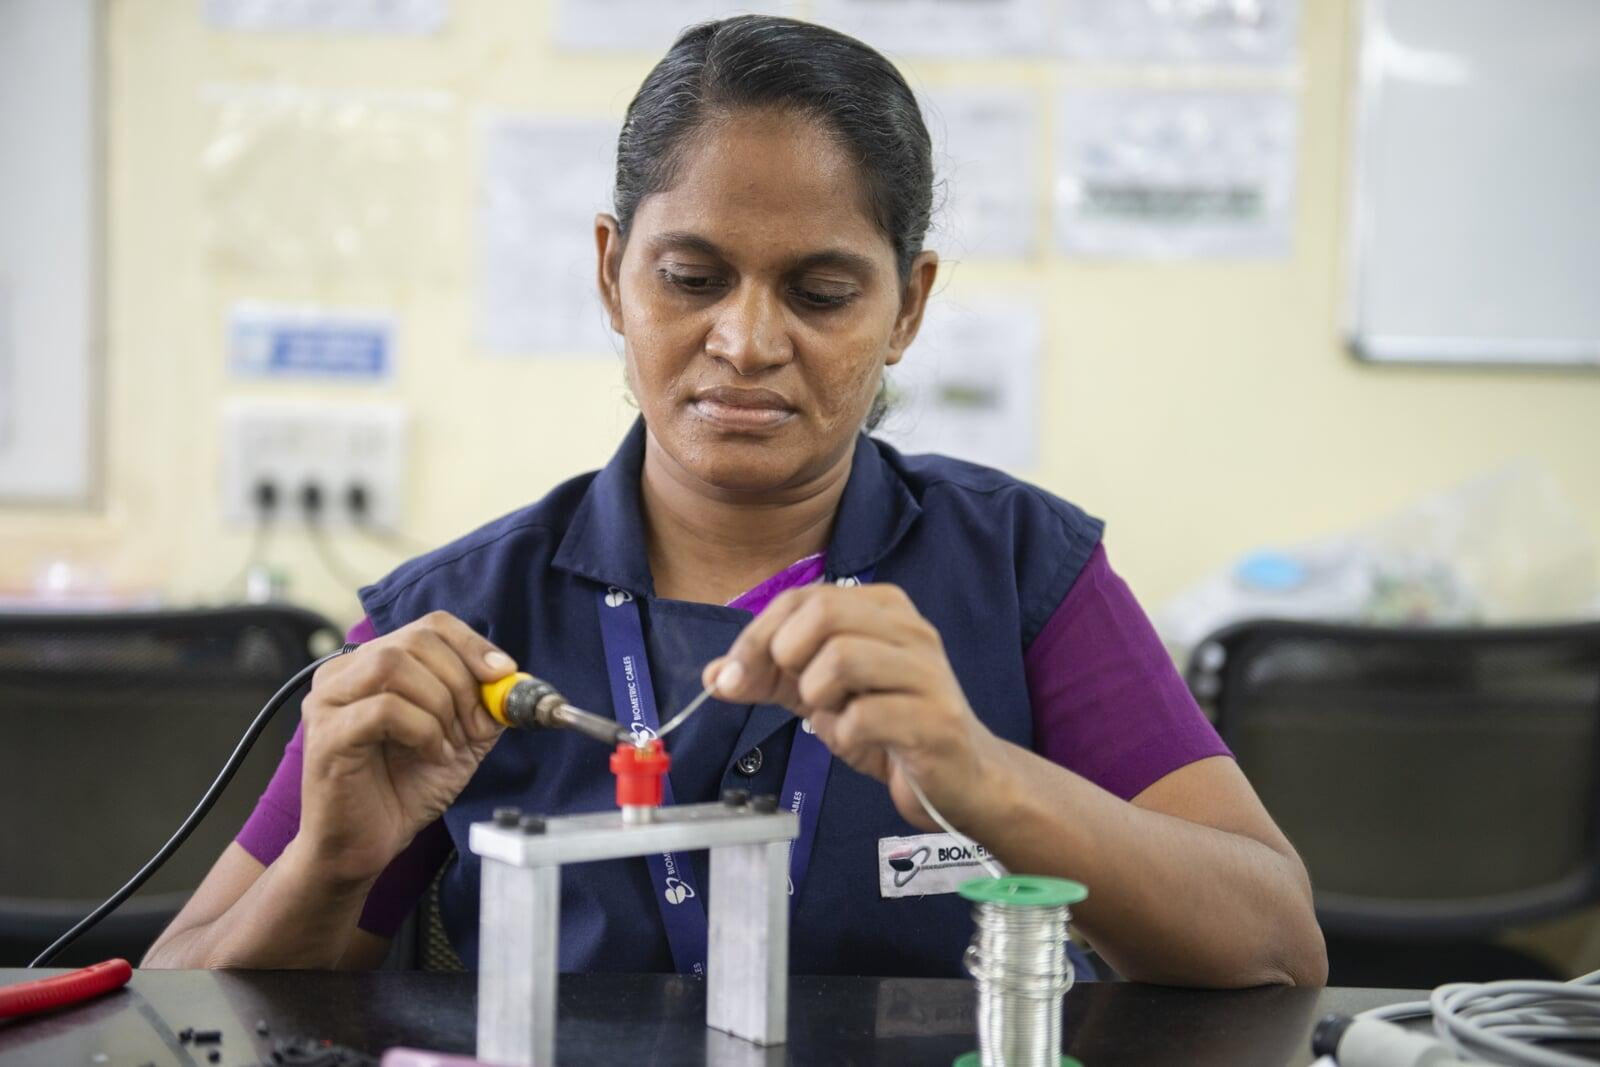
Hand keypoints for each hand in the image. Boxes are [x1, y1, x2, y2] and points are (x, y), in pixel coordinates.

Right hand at [297, 611, 516, 885]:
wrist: (361, 848)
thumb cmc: (402, 791)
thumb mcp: (459, 738)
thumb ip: (484, 705)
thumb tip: (515, 680)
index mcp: (372, 664)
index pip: (429, 626)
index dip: (473, 645)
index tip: (503, 675)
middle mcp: (344, 673)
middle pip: (416, 640)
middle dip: (462, 681)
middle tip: (475, 725)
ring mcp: (329, 700)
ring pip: (396, 665)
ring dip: (440, 704)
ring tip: (449, 743)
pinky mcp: (328, 732)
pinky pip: (386, 708)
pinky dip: (424, 731)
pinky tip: (431, 756)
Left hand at [702, 584, 1004, 831]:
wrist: (960, 781)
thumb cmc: (889, 728)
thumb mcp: (821, 694)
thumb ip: (770, 679)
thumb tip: (714, 675)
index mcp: (883, 608)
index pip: (803, 598)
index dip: (757, 636)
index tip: (735, 677)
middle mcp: (910, 628)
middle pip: (824, 612)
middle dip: (786, 657)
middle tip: (795, 694)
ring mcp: (927, 672)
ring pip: (843, 656)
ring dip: (818, 696)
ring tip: (834, 716)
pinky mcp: (935, 720)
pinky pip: (864, 716)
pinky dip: (845, 735)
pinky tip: (861, 743)